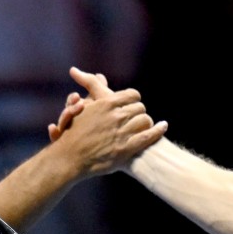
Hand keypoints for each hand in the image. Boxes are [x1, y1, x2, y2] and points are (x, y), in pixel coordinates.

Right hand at [49, 74, 166, 176]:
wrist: (69, 158)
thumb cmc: (72, 133)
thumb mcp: (80, 106)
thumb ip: (92, 88)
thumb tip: (101, 75)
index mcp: (106, 104)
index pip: (131, 95)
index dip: (134, 99)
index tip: (133, 104)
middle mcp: (116, 116)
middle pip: (140, 108)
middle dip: (139, 112)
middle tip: (138, 117)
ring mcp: (122, 132)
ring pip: (145, 120)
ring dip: (147, 122)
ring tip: (146, 125)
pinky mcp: (126, 148)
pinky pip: (148, 136)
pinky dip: (158, 130)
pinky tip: (163, 127)